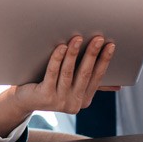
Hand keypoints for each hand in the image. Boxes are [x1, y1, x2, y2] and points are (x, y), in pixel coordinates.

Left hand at [0, 35, 116, 136]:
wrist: (24, 100)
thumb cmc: (50, 86)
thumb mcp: (72, 87)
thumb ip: (91, 83)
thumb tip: (118, 85)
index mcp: (83, 100)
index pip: (97, 77)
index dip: (104, 60)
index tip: (111, 45)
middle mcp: (73, 103)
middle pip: (85, 74)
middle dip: (93, 54)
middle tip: (98, 38)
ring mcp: (59, 101)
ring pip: (69, 72)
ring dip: (75, 54)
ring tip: (78, 38)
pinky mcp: (45, 96)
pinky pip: (52, 73)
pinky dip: (57, 59)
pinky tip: (61, 47)